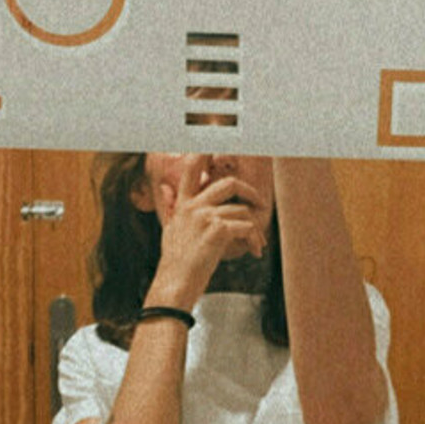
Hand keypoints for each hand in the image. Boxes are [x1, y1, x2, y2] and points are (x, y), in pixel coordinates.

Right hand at [150, 157, 266, 308]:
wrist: (174, 285)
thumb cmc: (174, 263)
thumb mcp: (169, 229)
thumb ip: (171, 206)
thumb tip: (165, 187)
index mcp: (183, 204)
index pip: (193, 168)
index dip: (207, 152)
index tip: (217, 138)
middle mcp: (193, 206)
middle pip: (229, 183)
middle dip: (250, 192)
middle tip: (259, 204)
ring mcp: (205, 217)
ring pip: (243, 211)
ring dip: (255, 229)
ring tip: (257, 244)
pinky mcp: (217, 231)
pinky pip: (247, 227)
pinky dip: (255, 240)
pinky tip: (254, 252)